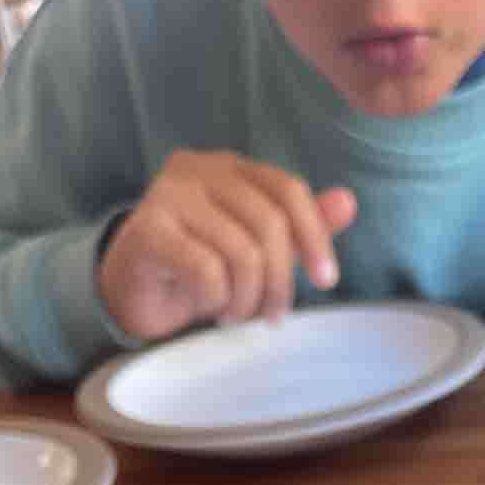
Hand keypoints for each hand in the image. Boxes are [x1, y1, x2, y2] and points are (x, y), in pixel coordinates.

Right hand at [98, 150, 357, 340]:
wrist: (136, 290)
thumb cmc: (200, 267)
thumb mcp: (258, 248)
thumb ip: (299, 226)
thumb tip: (349, 202)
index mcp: (231, 167)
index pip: (288, 190)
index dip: (315, 236)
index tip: (327, 281)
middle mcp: (198, 169)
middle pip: (269, 223)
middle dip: (280, 282)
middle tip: (272, 317)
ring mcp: (169, 194)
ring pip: (240, 251)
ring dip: (247, 298)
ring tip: (236, 315)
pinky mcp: (148, 229)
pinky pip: (206, 270)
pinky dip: (217, 299)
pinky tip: (211, 310)